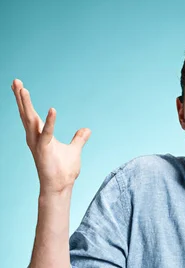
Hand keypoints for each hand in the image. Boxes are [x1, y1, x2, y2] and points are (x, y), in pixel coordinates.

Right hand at [12, 78, 91, 193]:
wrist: (60, 188)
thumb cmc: (64, 171)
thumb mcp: (74, 150)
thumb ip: (79, 139)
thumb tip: (86, 130)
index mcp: (40, 136)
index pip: (30, 114)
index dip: (25, 101)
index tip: (20, 86)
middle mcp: (35, 138)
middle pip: (26, 114)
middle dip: (20, 97)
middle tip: (15, 80)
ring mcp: (38, 144)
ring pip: (30, 120)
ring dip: (26, 104)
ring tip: (22, 88)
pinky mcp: (44, 150)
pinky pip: (47, 134)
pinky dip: (50, 122)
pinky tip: (52, 109)